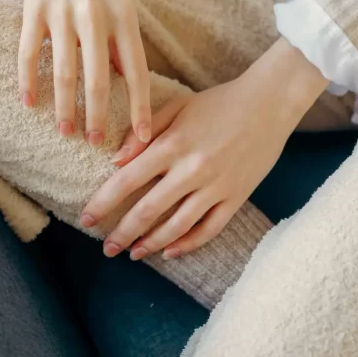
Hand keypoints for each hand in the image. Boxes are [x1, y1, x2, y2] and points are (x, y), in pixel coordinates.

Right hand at [0, 0, 150, 144]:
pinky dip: (29, 79)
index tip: (145, 140)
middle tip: (99, 146)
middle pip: (101, 81)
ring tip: (67, 133)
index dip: (141, 109)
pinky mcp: (35, 2)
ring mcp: (64, 10)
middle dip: (102, 119)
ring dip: (66, 108)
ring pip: (66, 72)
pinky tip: (28, 102)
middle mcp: (97, 15)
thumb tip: (124, 76)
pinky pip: (31, 50)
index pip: (137, 72)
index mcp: (124, 14)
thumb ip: (121, 35)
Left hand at [81, 39, 328, 258]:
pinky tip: (171, 251)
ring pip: (177, 226)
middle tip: (107, 249)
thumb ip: (144, 132)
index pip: (127, 181)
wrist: (270, 103)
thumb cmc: (220, 102)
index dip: (103, 203)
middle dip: (123, 233)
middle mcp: (192, 170)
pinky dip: (189, 244)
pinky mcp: (236, 197)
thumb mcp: (178, 106)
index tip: (87, 219)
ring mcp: (216, 187)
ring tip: (134, 254)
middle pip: (148, 210)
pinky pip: (209, 229)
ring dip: (152, 244)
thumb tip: (115, 161)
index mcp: (173, 145)